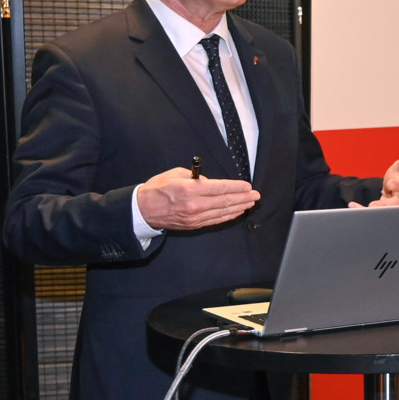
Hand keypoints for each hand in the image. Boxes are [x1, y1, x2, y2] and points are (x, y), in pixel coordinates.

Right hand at [137, 167, 258, 229]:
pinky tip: (237, 212)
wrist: (142, 210)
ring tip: (251, 203)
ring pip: (222, 212)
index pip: (219, 188)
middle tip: (256, 195)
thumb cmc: (157, 189)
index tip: (247, 186)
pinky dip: (228, 216)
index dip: (236, 187)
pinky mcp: (194, 225)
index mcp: (190, 190)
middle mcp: (194, 205)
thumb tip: (210, 182)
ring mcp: (195, 218)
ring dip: (239, 207)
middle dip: (243, 198)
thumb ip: (196, 177)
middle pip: (225, 201)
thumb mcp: (175, 174)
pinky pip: (215, 220)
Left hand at [347, 147, 398, 207]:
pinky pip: (372, 214)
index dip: (396, 185)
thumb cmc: (397, 180)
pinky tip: (353, 205)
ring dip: (373, 211)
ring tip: (362, 207)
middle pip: (395, 205)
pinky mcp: (381, 212)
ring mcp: (391, 209)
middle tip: (374, 205)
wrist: (393, 193)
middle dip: (385, 205)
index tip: (389, 184)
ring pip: (384, 212)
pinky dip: (362, 210)